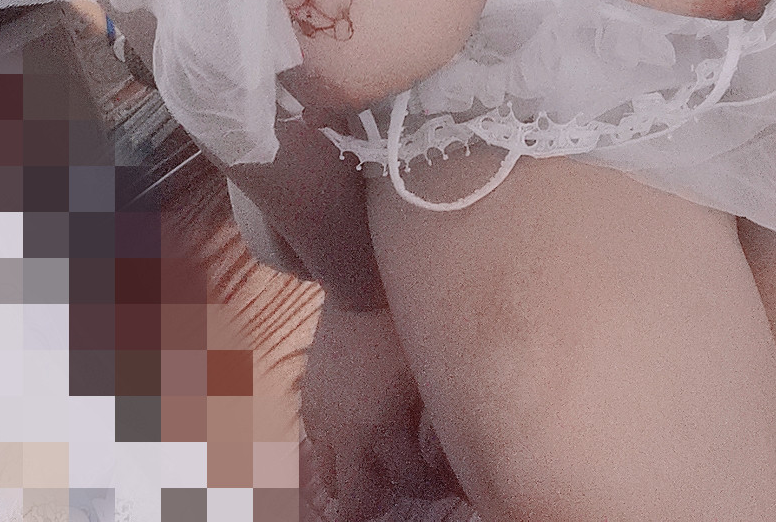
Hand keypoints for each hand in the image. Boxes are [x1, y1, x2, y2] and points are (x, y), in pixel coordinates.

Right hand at [299, 291, 464, 520]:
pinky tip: (358, 433)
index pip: (412, 483)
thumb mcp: (432, 368)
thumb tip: (466, 448)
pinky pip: (316, 440)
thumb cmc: (404, 318)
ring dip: (354, 479)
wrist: (362, 276)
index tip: (455, 476)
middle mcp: (346, 430)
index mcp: (381, 426)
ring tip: (380, 467)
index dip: (437, 485)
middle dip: (385, 499)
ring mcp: (322, 414)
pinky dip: (336, 448)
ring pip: (329, 476)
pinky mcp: (309, 394)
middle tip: (411, 481)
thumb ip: (444, 416)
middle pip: (356, 502)